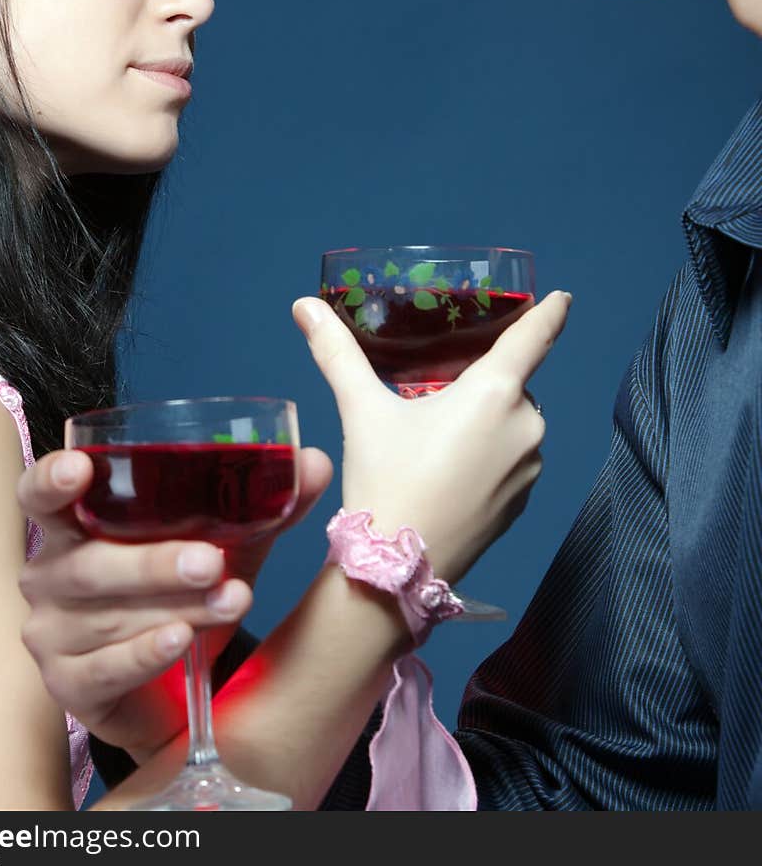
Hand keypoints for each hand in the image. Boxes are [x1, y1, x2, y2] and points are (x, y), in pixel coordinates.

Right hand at [17, 445, 332, 756]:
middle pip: (90, 562)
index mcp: (75, 525)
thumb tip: (312, 461)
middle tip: (211, 562)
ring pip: (108, 616)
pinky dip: (146, 653)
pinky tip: (181, 640)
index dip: (51, 480)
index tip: (78, 469)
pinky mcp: (68, 686)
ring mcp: (52, 634)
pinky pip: (104, 669)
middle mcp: (51, 575)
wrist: (174, 687)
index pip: (40, 495)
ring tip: (231, 600)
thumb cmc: (183, 593)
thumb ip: (262, 505)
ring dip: (176, 607)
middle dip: (153, 561)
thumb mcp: (224, 543)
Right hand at [292, 290, 570, 584]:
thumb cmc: (386, 480)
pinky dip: (488, 456)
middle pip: (510, 385)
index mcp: (495, 393)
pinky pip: (510, 461)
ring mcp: (529, 468)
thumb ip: (337, 353)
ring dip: (484, 421)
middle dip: (480, 383)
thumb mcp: (362, 411)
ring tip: (435, 439)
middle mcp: (525, 426)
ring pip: (510, 424)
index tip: (562, 296)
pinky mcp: (523, 502)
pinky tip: (448, 471)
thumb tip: (303, 305)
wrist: (396, 569)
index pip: (535, 337)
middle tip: (436, 391)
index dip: (550, 312)